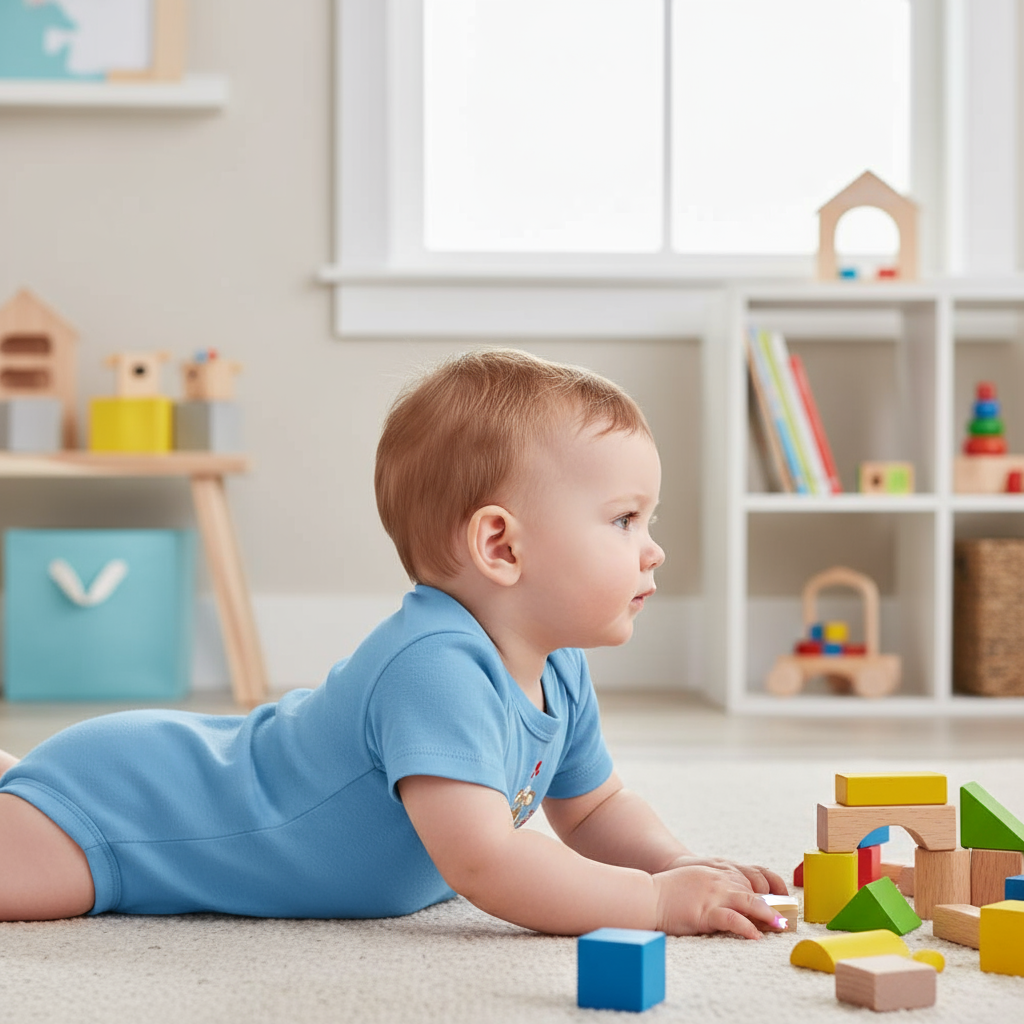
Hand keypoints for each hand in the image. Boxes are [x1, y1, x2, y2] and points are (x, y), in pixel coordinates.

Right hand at [652, 861, 788, 939]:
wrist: (649, 895)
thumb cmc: (670, 891)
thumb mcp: (697, 879)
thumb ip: (717, 884)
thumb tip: (739, 899)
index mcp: (716, 870)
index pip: (750, 877)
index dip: (769, 890)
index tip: (780, 901)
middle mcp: (718, 879)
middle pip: (754, 889)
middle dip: (773, 904)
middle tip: (785, 918)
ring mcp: (713, 895)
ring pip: (750, 902)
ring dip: (768, 915)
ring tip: (779, 926)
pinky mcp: (705, 912)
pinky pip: (733, 920)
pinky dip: (747, 928)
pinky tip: (755, 936)